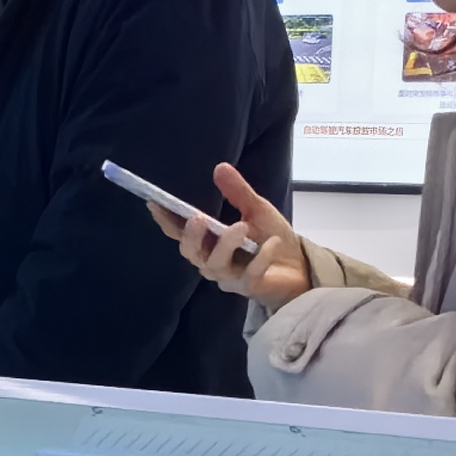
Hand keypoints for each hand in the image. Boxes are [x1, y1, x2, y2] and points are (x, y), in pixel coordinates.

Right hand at [161, 163, 310, 304]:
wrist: (301, 267)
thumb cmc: (272, 239)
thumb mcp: (256, 210)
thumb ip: (237, 193)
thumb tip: (220, 168)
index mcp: (209, 243)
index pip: (181, 233)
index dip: (166, 221)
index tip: (155, 203)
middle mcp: (213, 262)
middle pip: (191, 253)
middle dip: (191, 237)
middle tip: (198, 218)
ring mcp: (230, 277)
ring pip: (215, 265)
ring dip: (226, 245)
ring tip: (242, 226)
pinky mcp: (251, 287)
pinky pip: (249, 276)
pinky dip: (261, 259)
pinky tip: (273, 243)